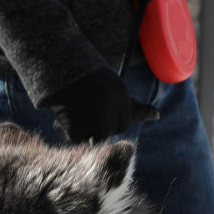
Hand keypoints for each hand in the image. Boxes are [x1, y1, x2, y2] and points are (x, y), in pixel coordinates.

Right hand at [43, 68, 159, 143]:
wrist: (56, 73)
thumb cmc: (89, 83)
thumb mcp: (115, 91)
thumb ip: (135, 108)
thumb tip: (157, 116)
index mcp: (121, 94)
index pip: (123, 123)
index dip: (109, 116)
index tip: (96, 103)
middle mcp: (111, 107)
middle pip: (109, 132)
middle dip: (98, 125)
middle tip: (83, 107)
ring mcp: (95, 120)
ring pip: (95, 139)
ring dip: (82, 130)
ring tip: (73, 111)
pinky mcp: (77, 131)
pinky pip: (77, 140)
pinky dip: (68, 131)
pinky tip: (62, 117)